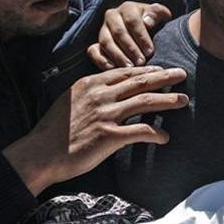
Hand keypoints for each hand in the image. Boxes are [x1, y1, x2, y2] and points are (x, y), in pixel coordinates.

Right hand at [3, 66, 186, 194]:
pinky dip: (156, 134)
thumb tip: (110, 90)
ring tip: (183, 100)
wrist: (40, 153)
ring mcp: (105, 115)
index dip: (148, 70)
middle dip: (164, 77)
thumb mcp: (70, 101)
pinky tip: (165, 138)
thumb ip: (91, 92)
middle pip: (140, 81)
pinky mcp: (109, 137)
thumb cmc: (55, 132)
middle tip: (182, 74)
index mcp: (90, 84)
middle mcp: (100, 95)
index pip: (126, 72)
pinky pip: (140, 132)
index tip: (162, 70)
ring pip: (145, 102)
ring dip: (168, 100)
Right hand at [87, 2, 173, 68]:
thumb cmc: (155, 24)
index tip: (150, 51)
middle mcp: (112, 16)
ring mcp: (102, 30)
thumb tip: (147, 22)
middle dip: (130, 49)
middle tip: (141, 62)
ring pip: (106, 42)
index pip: (132, 21)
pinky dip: (101, 60)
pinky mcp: (95, 44)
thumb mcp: (161, 16)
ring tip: (130, 68)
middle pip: (118, 32)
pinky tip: (112, 69)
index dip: (141, 37)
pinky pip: (93, 51)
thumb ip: (157, 14)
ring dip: (118, 56)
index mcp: (127, 8)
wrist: (145, 31)